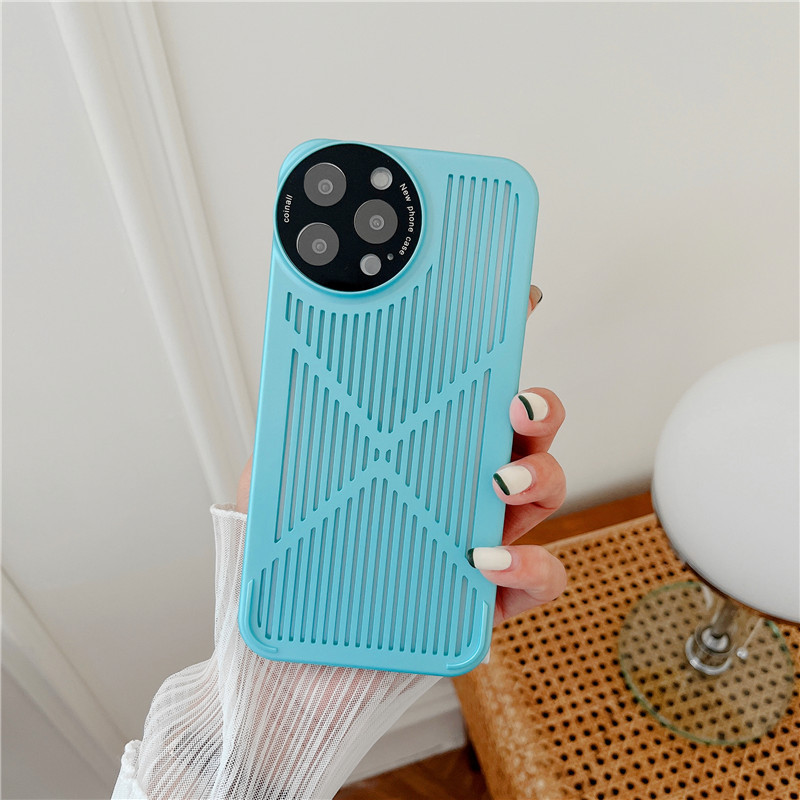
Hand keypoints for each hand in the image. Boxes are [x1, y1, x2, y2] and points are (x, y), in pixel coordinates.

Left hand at [235, 285, 566, 625]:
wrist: (296, 658)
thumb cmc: (295, 565)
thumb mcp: (278, 484)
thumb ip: (289, 432)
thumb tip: (293, 368)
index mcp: (420, 454)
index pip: (466, 395)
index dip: (499, 349)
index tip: (518, 302)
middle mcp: (458, 489)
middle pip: (523, 436)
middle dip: (538, 409)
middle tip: (518, 405)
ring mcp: (481, 538)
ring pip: (544, 492)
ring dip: (540, 477)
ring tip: (504, 481)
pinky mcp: (490, 598)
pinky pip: (538, 577)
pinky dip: (529, 565)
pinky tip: (489, 558)